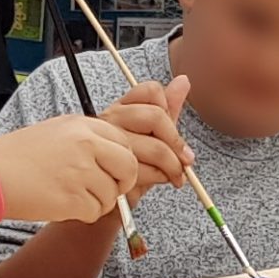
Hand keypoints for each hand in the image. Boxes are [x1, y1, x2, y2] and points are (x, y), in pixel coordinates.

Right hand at [0, 115, 162, 224]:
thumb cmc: (18, 157)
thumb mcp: (59, 133)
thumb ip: (93, 140)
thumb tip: (127, 153)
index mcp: (84, 124)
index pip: (126, 141)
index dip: (132, 160)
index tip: (138, 173)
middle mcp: (86, 143)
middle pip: (130, 165)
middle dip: (126, 182)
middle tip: (109, 190)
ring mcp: (80, 169)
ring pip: (114, 192)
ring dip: (98, 200)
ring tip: (68, 194)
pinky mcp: (73, 196)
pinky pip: (97, 210)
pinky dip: (83, 213)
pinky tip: (61, 203)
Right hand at [100, 78, 194, 195]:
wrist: (94, 196)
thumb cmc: (121, 166)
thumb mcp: (147, 136)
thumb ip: (166, 111)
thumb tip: (183, 80)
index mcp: (119, 109)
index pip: (150, 91)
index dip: (168, 108)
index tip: (170, 129)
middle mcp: (109, 121)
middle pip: (156, 117)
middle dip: (176, 143)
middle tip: (182, 160)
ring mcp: (105, 144)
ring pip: (155, 147)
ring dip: (171, 167)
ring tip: (171, 176)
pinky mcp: (107, 169)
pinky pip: (144, 170)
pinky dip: (156, 179)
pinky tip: (151, 182)